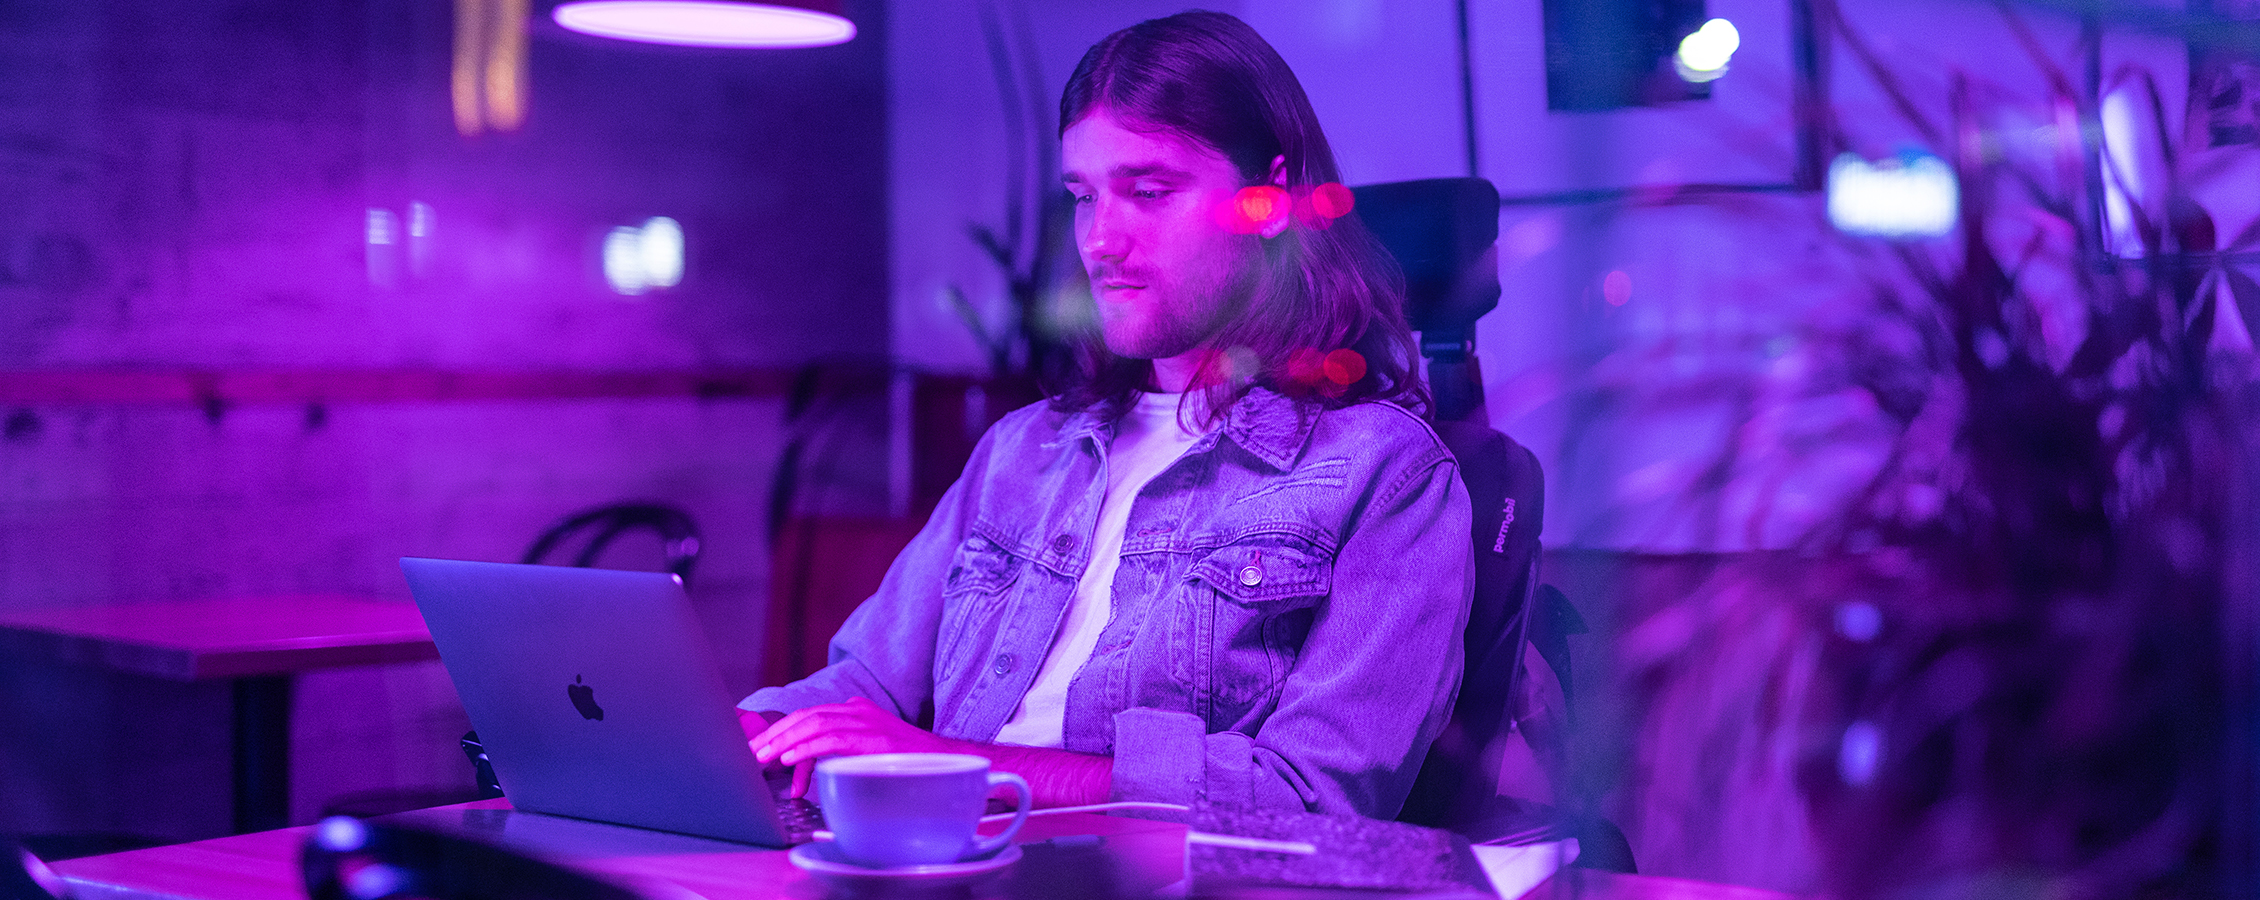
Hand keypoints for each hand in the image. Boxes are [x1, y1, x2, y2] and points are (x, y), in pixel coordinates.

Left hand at [749, 697, 970, 795]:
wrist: (946, 762)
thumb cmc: (904, 765)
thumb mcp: (862, 756)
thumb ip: (830, 759)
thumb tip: (797, 777)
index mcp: (854, 711)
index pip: (808, 716)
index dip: (781, 731)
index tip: (759, 747)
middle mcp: (857, 710)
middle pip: (805, 716)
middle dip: (775, 734)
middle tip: (752, 752)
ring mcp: (866, 721)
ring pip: (814, 724)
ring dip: (784, 741)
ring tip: (763, 758)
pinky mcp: (873, 738)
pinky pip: (832, 739)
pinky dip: (807, 748)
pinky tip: (789, 759)